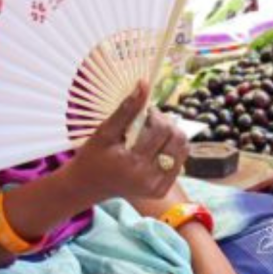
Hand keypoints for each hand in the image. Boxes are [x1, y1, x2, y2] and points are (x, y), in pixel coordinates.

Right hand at [68, 82, 188, 204]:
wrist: (90, 184)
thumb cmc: (94, 154)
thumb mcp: (105, 130)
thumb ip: (126, 108)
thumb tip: (144, 83)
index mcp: (133, 164)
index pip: (162, 130)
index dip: (157, 115)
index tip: (146, 111)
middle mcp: (149, 179)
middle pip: (177, 140)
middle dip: (166, 124)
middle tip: (150, 121)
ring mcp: (157, 187)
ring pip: (183, 151)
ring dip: (171, 136)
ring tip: (154, 133)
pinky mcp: (161, 190)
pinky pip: (178, 163)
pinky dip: (170, 150)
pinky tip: (154, 148)